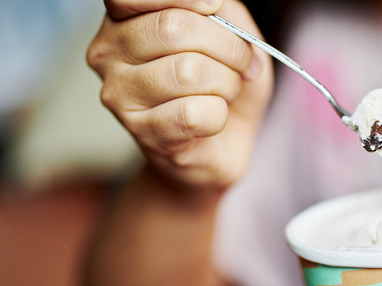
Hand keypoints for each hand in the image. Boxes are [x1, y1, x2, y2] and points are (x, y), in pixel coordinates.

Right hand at [87, 0, 272, 188]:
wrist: (221, 145)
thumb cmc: (221, 82)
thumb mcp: (230, 32)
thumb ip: (221, 10)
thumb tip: (212, 3)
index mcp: (124, 19)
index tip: (214, 7)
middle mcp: (109, 52)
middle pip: (175, 28)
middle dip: (227, 46)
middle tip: (241, 64)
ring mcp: (120, 95)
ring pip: (188, 72)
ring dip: (226, 83)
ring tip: (225, 92)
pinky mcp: (143, 133)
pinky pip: (194, 113)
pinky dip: (220, 115)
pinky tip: (213, 119)